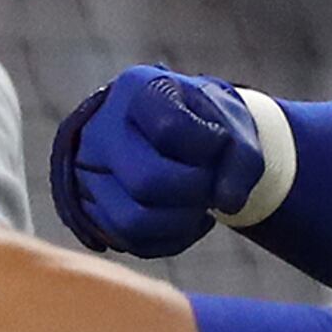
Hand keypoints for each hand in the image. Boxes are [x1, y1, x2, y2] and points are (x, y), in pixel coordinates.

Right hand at [51, 67, 264, 257]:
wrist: (178, 134)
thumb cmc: (204, 125)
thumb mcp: (233, 126)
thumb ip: (243, 160)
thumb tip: (228, 204)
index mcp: (136, 90)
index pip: (169, 128)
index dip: (206, 146)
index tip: (218, 141)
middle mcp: (101, 129)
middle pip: (146, 182)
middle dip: (194, 191)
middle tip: (209, 183)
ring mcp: (88, 172)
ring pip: (132, 222)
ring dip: (181, 223)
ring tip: (199, 205)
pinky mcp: (91, 209)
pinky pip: (130, 242)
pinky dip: (169, 239)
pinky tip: (186, 219)